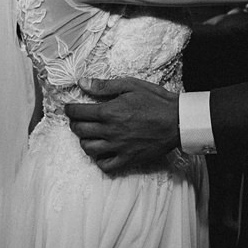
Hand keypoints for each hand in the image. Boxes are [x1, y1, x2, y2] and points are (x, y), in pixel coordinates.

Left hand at [63, 77, 179, 174]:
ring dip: (84, 140)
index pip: (78, 112)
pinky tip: (102, 152)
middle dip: (75, 123)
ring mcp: (118, 147)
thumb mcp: (131, 85)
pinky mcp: (128, 158)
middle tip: (78, 119)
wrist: (178, 121)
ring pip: (88, 148)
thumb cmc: (156, 100)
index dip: (69, 109)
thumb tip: (82, 82)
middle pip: (80, 130)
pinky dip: (99, 160)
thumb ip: (104, 86)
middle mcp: (110, 131)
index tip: (69, 108)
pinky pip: (105, 165)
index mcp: (109, 111)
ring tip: (90, 135)